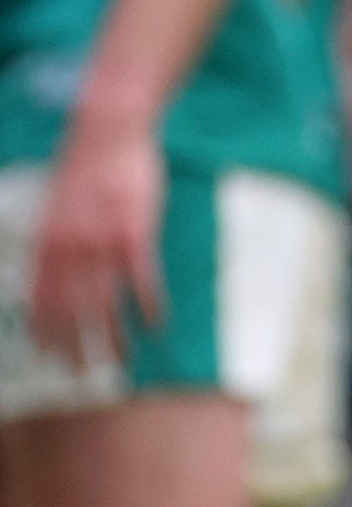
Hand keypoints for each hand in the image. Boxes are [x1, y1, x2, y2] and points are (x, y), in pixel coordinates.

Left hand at [31, 107, 164, 369]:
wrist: (108, 131)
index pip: (40, 301)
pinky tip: (156, 324)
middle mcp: (69, 251)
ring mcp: (102, 243)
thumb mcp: (56, 206)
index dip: (44, 333)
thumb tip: (53, 271)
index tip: (51, 357)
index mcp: (47, 244)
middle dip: (76, 348)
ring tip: (122, 362)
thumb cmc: (85, 166)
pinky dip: (149, 305)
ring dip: (114, 338)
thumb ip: (55, 241)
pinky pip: (141, 280)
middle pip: (71, 312)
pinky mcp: (135, 233)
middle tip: (84, 374)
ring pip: (106, 304)